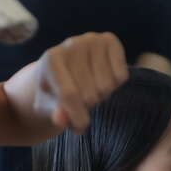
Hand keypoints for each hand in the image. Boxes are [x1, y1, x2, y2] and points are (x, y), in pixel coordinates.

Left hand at [11, 32, 127, 133]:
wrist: (64, 66)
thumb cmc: (54, 90)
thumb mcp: (49, 105)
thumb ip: (54, 113)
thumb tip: (61, 120)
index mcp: (51, 59)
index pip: (69, 95)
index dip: (77, 117)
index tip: (80, 130)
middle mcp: (71, 44)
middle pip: (90, 94)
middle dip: (87, 106)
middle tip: (80, 99)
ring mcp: (91, 39)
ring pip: (107, 86)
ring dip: (101, 95)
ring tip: (90, 87)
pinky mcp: (109, 40)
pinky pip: (121, 76)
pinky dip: (115, 84)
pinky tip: (103, 76)